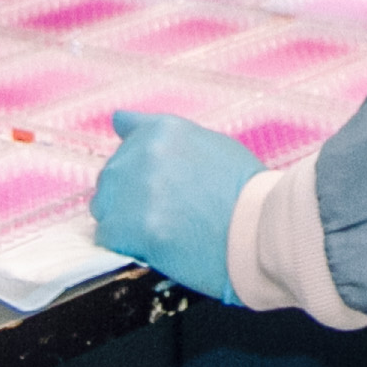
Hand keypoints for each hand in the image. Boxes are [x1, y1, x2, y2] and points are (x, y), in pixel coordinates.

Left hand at [91, 111, 264, 302]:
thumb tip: (116, 119)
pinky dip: (125, 246)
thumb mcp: (209, 144)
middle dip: (130, 198)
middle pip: (111, 179)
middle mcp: (143, 153)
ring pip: (104, 209)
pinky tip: (154, 247)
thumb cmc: (245, 191)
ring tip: (162, 232)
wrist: (262, 230)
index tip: (155, 185)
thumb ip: (163, 137)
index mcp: (163, 130)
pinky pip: (107, 238)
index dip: (140, 170)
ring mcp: (135, 191)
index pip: (127, 141)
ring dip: (125, 222)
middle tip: (167, 216)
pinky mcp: (131, 228)